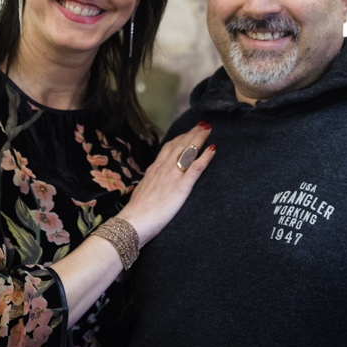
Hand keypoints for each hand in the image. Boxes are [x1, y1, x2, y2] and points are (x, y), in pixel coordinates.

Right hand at [117, 122, 214, 245]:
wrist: (133, 223)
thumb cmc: (136, 213)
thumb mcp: (142, 192)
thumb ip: (150, 185)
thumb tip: (152, 184)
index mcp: (154, 170)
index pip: (168, 148)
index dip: (180, 138)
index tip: (188, 131)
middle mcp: (163, 168)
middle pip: (180, 145)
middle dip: (192, 133)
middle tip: (203, 123)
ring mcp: (172, 176)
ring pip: (188, 151)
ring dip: (199, 138)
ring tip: (208, 129)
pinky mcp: (181, 187)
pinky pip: (195, 168)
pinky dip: (205, 157)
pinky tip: (213, 150)